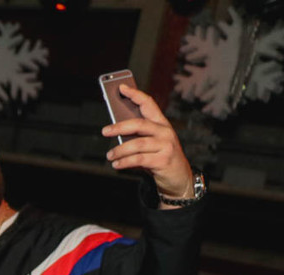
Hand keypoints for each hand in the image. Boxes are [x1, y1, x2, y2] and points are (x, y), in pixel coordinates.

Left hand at [102, 83, 192, 201]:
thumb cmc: (160, 157)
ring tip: (110, 155)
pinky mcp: (163, 160)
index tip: (122, 88)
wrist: (179, 177)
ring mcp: (166, 146)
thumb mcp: (151, 143)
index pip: (149, 104)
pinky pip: (139, 159)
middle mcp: (165, 132)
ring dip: (119, 150)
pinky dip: (125, 162)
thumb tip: (115, 131)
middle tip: (105, 131)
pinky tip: (116, 165)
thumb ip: (137, 136)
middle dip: (119, 126)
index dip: (135, 94)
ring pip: (137, 144)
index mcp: (162, 124)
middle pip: (139, 124)